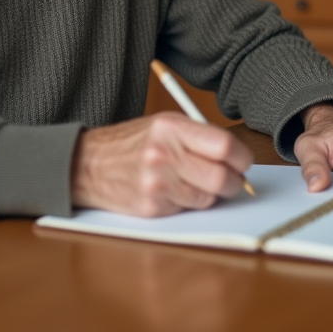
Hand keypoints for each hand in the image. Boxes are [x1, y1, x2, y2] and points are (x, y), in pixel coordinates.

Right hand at [71, 113, 254, 216]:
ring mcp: (157, 184)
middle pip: (221, 177)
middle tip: (233, 179)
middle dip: (235, 182)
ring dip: (210, 193)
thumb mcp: (164, 125)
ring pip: (208, 197)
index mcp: (171, 128)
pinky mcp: (152, 207)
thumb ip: (199, 137)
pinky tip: (173, 190)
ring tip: (194, 181)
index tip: (243, 161)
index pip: (224, 146)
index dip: (242, 157)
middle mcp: (163, 155)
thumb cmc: (132, 143)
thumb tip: (237, 157)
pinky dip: (188, 202)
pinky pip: (188, 209)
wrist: (89, 164)